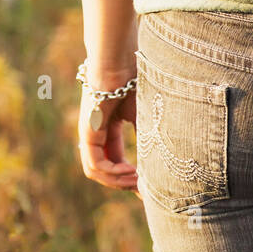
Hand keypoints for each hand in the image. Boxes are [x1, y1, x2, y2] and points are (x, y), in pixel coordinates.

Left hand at [78, 63, 138, 191]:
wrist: (120, 62)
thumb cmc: (135, 82)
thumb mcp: (146, 116)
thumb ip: (149, 136)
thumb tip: (164, 158)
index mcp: (108, 129)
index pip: (115, 160)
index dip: (130, 176)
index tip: (148, 186)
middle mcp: (96, 134)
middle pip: (104, 170)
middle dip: (124, 183)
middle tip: (144, 189)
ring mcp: (90, 134)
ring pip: (95, 171)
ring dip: (117, 182)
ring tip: (137, 182)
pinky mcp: (88, 132)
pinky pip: (93, 163)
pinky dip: (110, 173)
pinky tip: (129, 172)